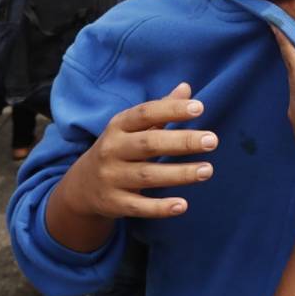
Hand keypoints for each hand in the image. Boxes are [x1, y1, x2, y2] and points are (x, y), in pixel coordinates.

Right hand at [58, 83, 217, 219]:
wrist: (82, 186)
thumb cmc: (119, 149)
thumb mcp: (132, 128)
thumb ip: (161, 109)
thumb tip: (186, 88)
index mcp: (119, 126)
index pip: (146, 113)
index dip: (171, 109)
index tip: (199, 108)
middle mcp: (112, 149)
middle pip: (148, 144)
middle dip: (181, 142)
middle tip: (212, 141)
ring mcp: (111, 177)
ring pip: (147, 175)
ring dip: (179, 174)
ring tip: (207, 170)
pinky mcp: (114, 203)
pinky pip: (139, 206)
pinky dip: (160, 208)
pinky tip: (183, 205)